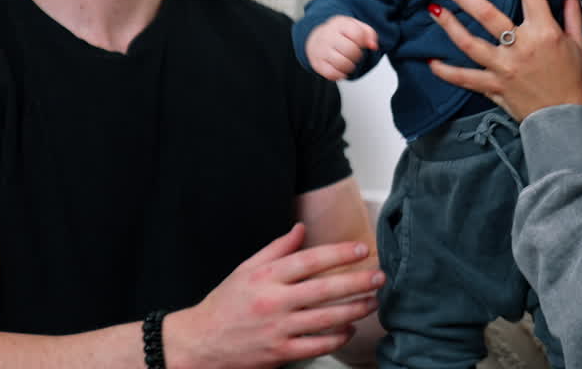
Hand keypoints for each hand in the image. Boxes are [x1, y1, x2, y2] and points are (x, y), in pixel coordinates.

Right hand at [168, 223, 384, 368]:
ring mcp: (278, 329)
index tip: (362, 248)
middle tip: (380, 276)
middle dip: (357, 281)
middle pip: (324, 289)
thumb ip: (277, 248)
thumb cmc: (226, 303)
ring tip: (373, 301)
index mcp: (266, 276)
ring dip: (355, 310)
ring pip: (326, 319)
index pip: (309, 260)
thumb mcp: (246, 268)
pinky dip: (336, 338)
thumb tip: (301, 228)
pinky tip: (349, 329)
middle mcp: (274, 301)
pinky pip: (316, 346)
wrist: (201, 342)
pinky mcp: (280, 353)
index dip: (339, 253)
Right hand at [305, 16, 378, 80]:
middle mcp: (328, 36)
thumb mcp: (354, 26)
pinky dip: (341, 74)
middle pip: (351, 50)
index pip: (358, 34)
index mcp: (339, 24)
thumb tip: (373, 46)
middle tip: (354, 53)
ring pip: (343, 64)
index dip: (363, 41)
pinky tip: (341, 68)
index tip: (360, 43)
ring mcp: (321, 51)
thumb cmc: (339, 34)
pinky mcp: (318, 64)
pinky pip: (333, 74)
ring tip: (348, 61)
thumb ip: (368, 33)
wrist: (316, 40)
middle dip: (358, 55)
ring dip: (351, 66)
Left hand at [427, 0, 581, 120]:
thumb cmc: (574, 80)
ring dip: (449, 26)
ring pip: (470, 44)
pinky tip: (431, 61)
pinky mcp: (493, 87)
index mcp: (544, 33)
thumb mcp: (580, 43)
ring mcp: (504, 68)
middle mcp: (521, 48)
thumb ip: (573, 12)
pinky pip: (464, 78)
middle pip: (488, 16)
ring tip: (434, 9)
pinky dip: (446, 71)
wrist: (565, 119)